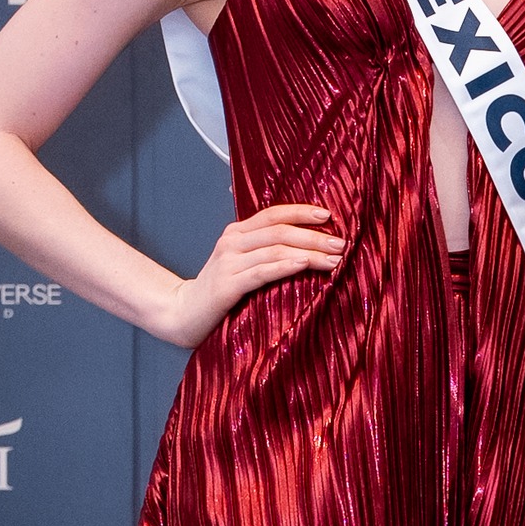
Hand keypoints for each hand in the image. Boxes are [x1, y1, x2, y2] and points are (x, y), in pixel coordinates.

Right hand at [148, 203, 343, 346]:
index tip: (329, 215)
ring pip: (276, 250)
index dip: (302, 212)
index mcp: (237, 232)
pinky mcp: (228, 285)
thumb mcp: (241, 263)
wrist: (182, 313)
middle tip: (341, 244)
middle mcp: (232, 242)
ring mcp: (228, 262)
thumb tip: (307, 245)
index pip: (274, 214)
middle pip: (280, 231)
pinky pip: (262, 272)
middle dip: (315, 236)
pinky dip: (286, 266)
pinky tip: (304, 265)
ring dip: (309, 253)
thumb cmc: (220, 290)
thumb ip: (265, 250)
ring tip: (333, 259)